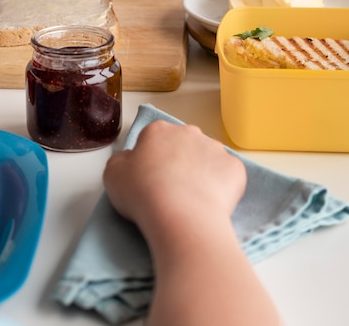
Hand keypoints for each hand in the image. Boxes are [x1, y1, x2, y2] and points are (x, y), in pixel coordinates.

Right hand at [103, 120, 245, 240]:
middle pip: (183, 144)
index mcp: (158, 130)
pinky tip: (211, 203)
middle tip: (170, 189)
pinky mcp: (236, 169)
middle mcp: (189, 132)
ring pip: (207, 158)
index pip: (154, 138)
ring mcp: (215, 149)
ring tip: (191, 200)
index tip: (149, 179)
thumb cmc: (143, 193)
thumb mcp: (112, 174)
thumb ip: (122, 160)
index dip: (150, 159)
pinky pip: (228, 175)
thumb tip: (133, 161)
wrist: (181, 217)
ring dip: (201, 172)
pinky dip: (222, 187)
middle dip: (179, 161)